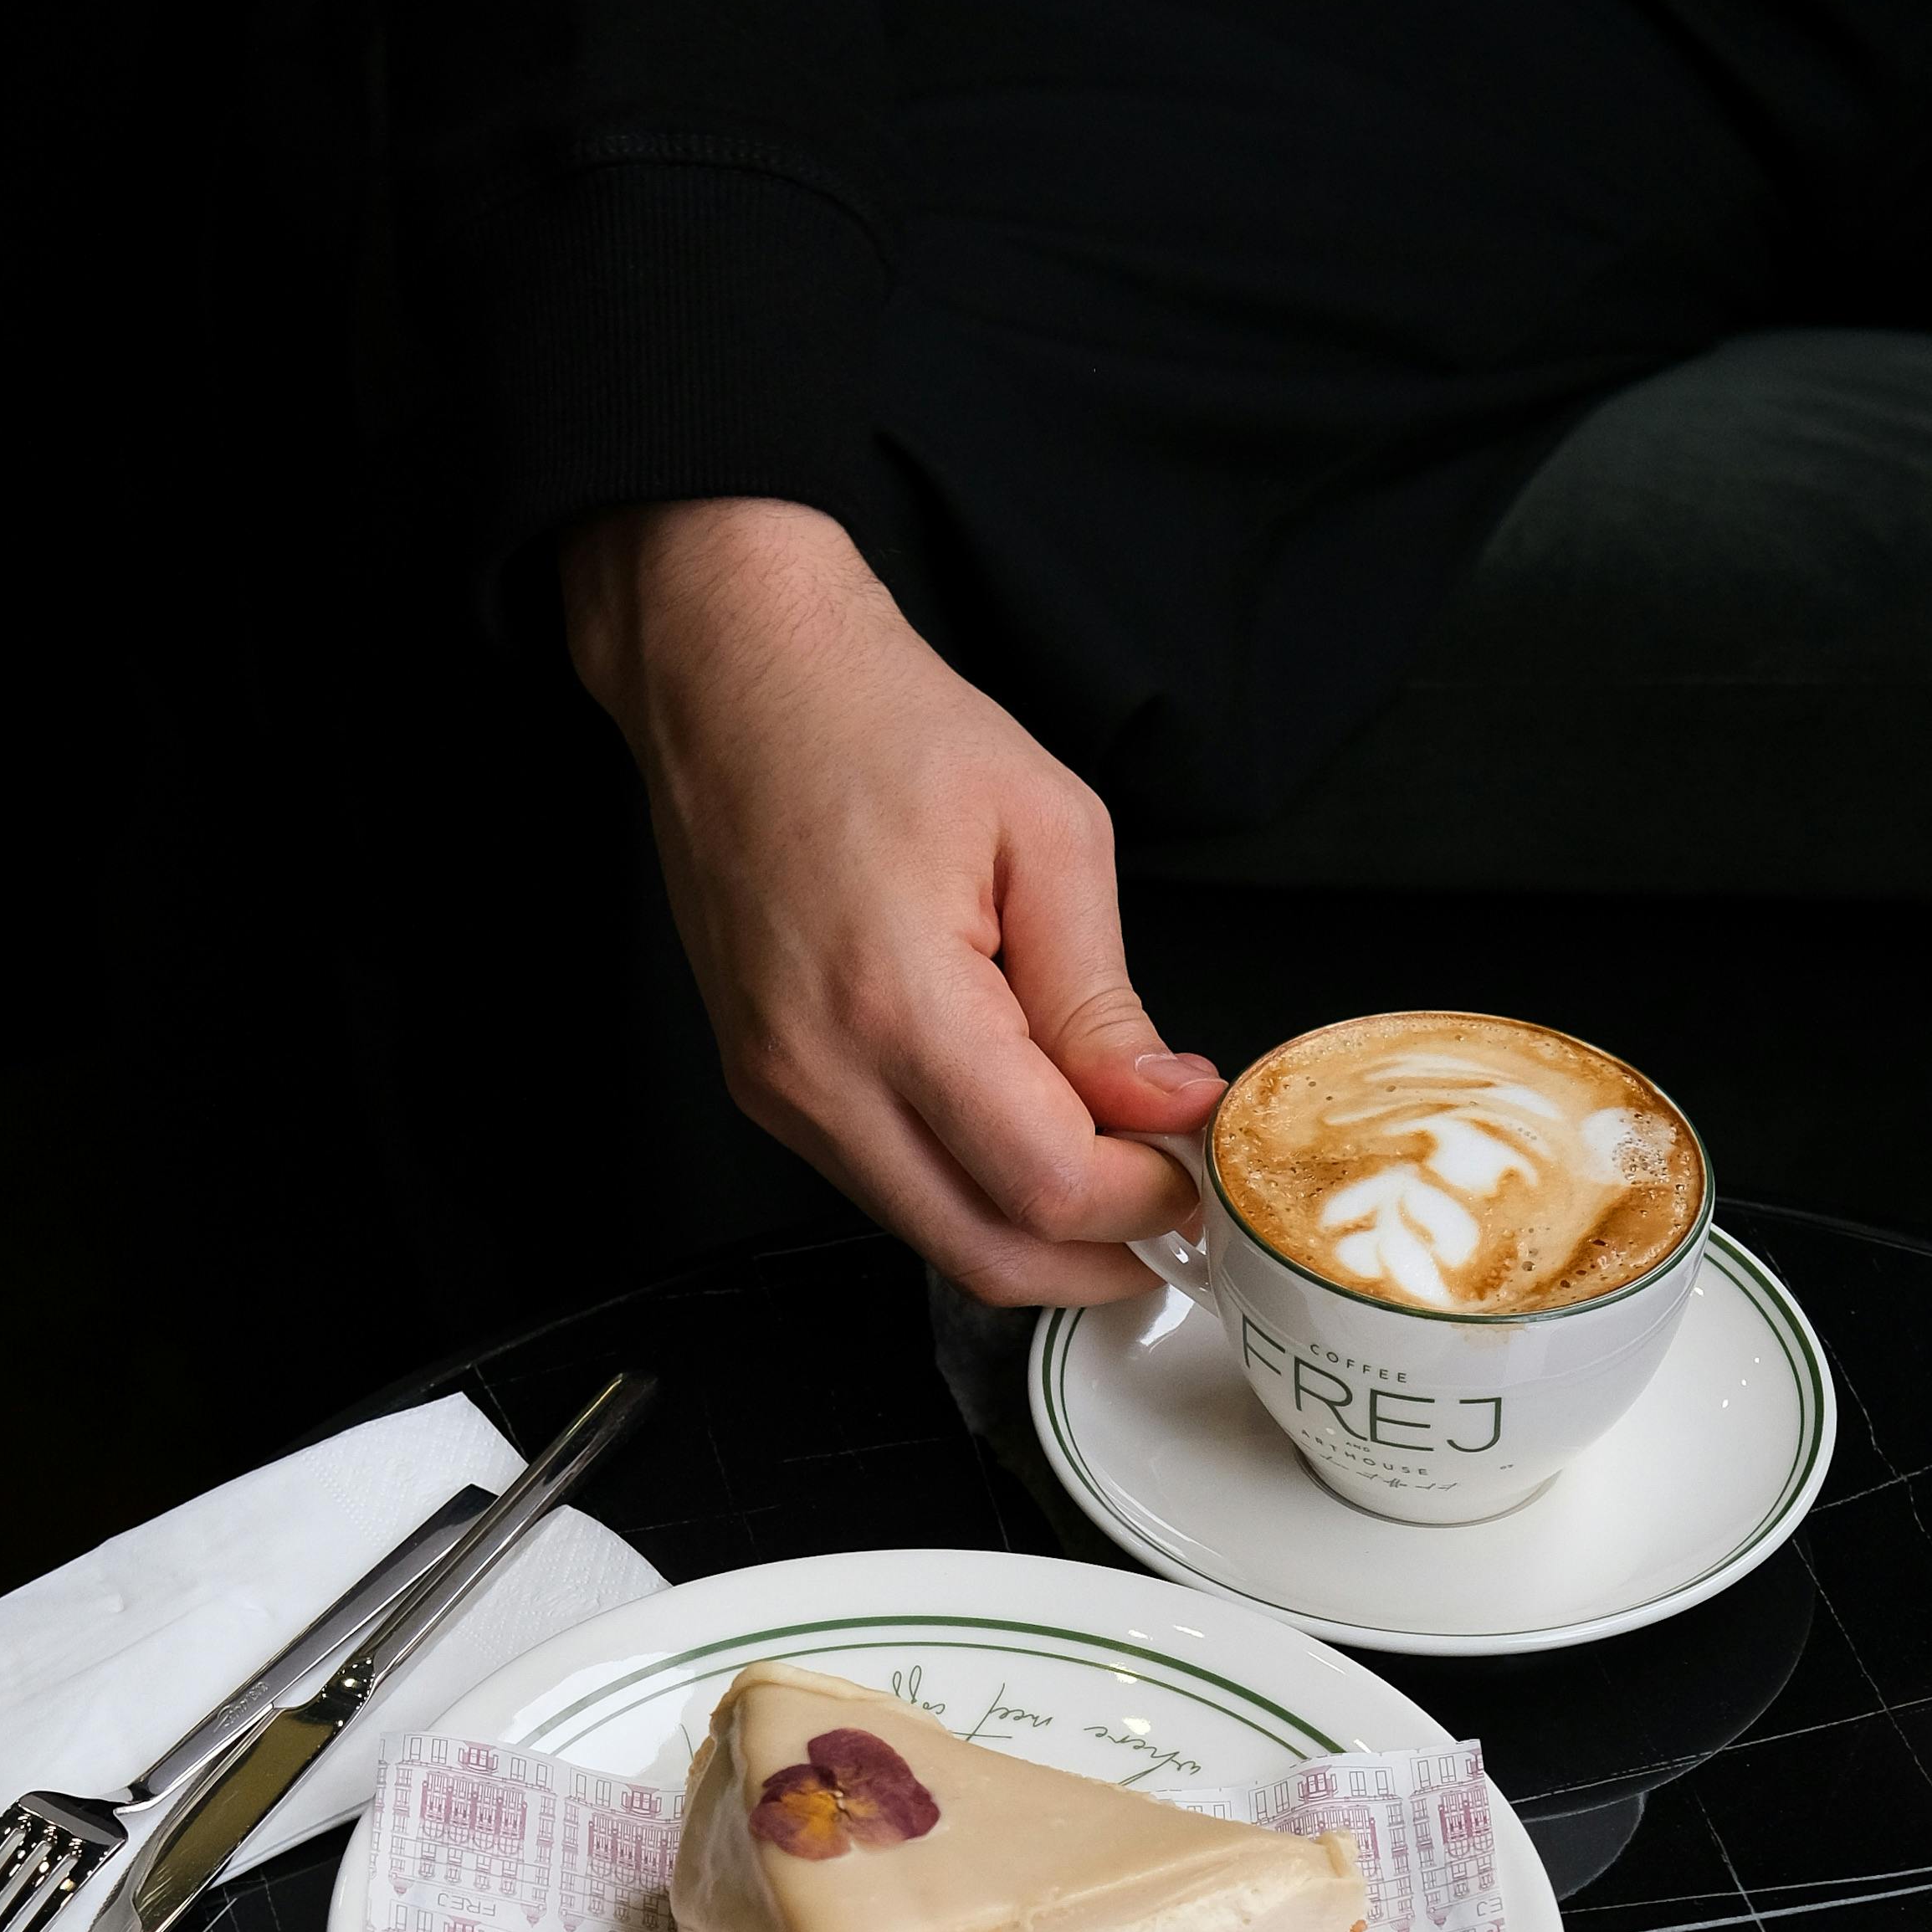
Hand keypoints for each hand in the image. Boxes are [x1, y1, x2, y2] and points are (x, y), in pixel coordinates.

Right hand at [564, 497, 1220, 1303]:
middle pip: (985, 1254)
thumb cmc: (874, 721)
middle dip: (1098, 1254)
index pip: (1046, 1185)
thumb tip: (1167, 1108)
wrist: (733, 677)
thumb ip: (1105, 998)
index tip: (1198, 1163)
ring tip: (1111, 1158)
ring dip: (1036, 1225)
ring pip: (932, 1233)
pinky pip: (886, 1183)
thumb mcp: (1046, 831)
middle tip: (1173, 1204)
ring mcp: (780, 1090)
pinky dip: (971, 1184)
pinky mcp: (767, 1086)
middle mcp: (819, 1072)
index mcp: (898, 1004)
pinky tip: (1026, 1126)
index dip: (1144, 1200)